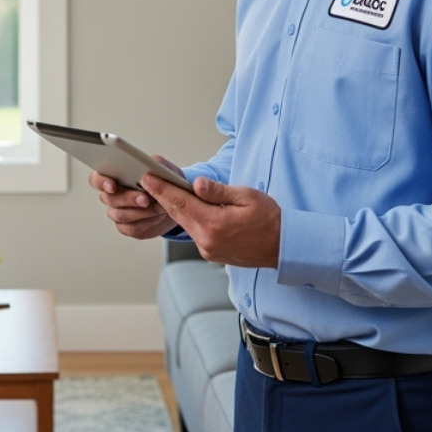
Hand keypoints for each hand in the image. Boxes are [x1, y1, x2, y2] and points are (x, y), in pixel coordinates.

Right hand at [91, 158, 179, 240]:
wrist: (173, 202)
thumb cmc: (163, 181)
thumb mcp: (162, 167)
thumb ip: (154, 162)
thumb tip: (148, 168)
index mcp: (114, 176)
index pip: (96, 179)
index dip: (101, 182)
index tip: (112, 185)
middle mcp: (112, 195)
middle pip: (109, 198)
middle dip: (128, 198)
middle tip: (145, 198)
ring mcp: (118, 212)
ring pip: (120, 215)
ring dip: (141, 211)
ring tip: (158, 206)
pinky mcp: (127, 227)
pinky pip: (131, 228)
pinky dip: (146, 223)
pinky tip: (156, 216)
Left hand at [140, 173, 281, 267]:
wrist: (284, 247)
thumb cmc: (269, 219)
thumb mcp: (246, 197)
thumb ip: (218, 191)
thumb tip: (196, 184)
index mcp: (214, 223)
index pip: (180, 202)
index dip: (162, 188)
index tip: (147, 177)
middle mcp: (207, 239)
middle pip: (177, 214)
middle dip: (161, 196)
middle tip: (147, 180)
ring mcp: (208, 249)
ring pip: (185, 224)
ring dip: (174, 208)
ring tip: (163, 191)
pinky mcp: (211, 253)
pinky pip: (194, 233)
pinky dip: (188, 219)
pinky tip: (185, 208)